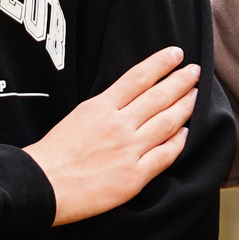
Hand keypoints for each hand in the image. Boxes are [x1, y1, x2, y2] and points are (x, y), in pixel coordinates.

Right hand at [25, 46, 201, 224]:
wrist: (43, 186)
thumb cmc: (53, 154)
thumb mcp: (77, 117)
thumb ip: (104, 108)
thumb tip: (128, 100)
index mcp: (101, 107)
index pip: (138, 77)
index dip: (161, 63)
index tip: (177, 54)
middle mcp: (119, 125)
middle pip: (159, 97)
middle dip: (181, 81)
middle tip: (196, 71)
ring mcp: (129, 150)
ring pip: (167, 122)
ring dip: (185, 107)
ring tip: (196, 96)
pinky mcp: (134, 176)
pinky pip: (165, 155)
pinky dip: (179, 142)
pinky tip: (186, 133)